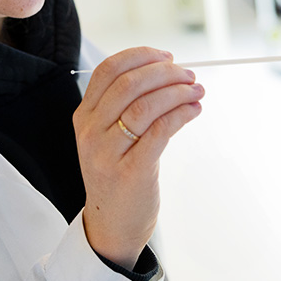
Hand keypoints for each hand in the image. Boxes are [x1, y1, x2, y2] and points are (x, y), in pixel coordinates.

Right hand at [73, 47, 203, 268]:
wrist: (111, 224)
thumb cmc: (116, 175)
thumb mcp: (106, 137)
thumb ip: (123, 107)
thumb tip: (164, 72)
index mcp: (84, 117)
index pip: (107, 71)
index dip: (140, 56)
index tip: (166, 57)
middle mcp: (91, 132)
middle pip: (129, 84)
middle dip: (165, 73)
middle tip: (189, 75)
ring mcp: (108, 153)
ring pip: (145, 105)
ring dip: (177, 91)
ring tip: (197, 91)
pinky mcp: (131, 171)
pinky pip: (160, 131)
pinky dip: (181, 113)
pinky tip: (194, 110)